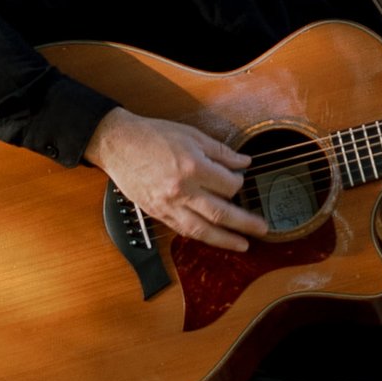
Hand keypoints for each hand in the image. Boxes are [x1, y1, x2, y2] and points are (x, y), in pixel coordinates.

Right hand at [90, 105, 267, 252]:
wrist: (118, 144)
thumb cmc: (153, 135)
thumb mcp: (191, 135)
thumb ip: (220, 151)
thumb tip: (244, 162)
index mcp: (192, 167)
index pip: (228, 185)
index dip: (239, 183)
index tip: (240, 180)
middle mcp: (182, 190)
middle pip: (221, 213)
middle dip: (245, 223)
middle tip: (262, 229)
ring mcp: (169, 205)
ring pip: (202, 229)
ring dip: (225, 240)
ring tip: (243, 245)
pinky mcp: (158, 213)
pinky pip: (183, 230)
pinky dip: (201, 236)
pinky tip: (213, 238)